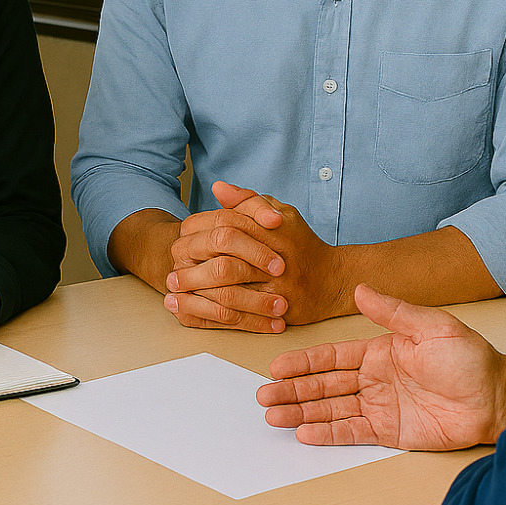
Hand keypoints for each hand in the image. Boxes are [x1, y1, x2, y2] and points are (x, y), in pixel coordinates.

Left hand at [166, 182, 347, 326]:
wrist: (333, 280)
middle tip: (172, 268)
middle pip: (224, 258)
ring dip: (196, 292)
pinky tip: (190, 311)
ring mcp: (277, 288)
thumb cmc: (301, 245)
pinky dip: (210, 315)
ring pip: (228, 290)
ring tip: (173, 291)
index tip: (180, 237)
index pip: (227, 224)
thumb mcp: (280, 213)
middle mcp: (276, 258)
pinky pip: (238, 316)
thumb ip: (248, 200)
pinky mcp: (278, 312)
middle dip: (193, 264)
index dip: (199, 231)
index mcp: (274, 229)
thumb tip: (217, 188)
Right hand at [256, 284, 505, 449]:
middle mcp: (375, 379)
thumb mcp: (430, 325)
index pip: (332, 357)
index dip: (304, 362)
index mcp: (380, 351)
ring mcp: (381, 406)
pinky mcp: (391, 431)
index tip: (278, 365)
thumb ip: (392, 311)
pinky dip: (328, 433)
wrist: (498, 396)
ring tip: (274, 416)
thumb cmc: (470, 357)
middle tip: (263, 395)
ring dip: (302, 413)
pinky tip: (305, 433)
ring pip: (332, 410)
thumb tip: (360, 288)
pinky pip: (352, 432)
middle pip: (324, 386)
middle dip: (293, 390)